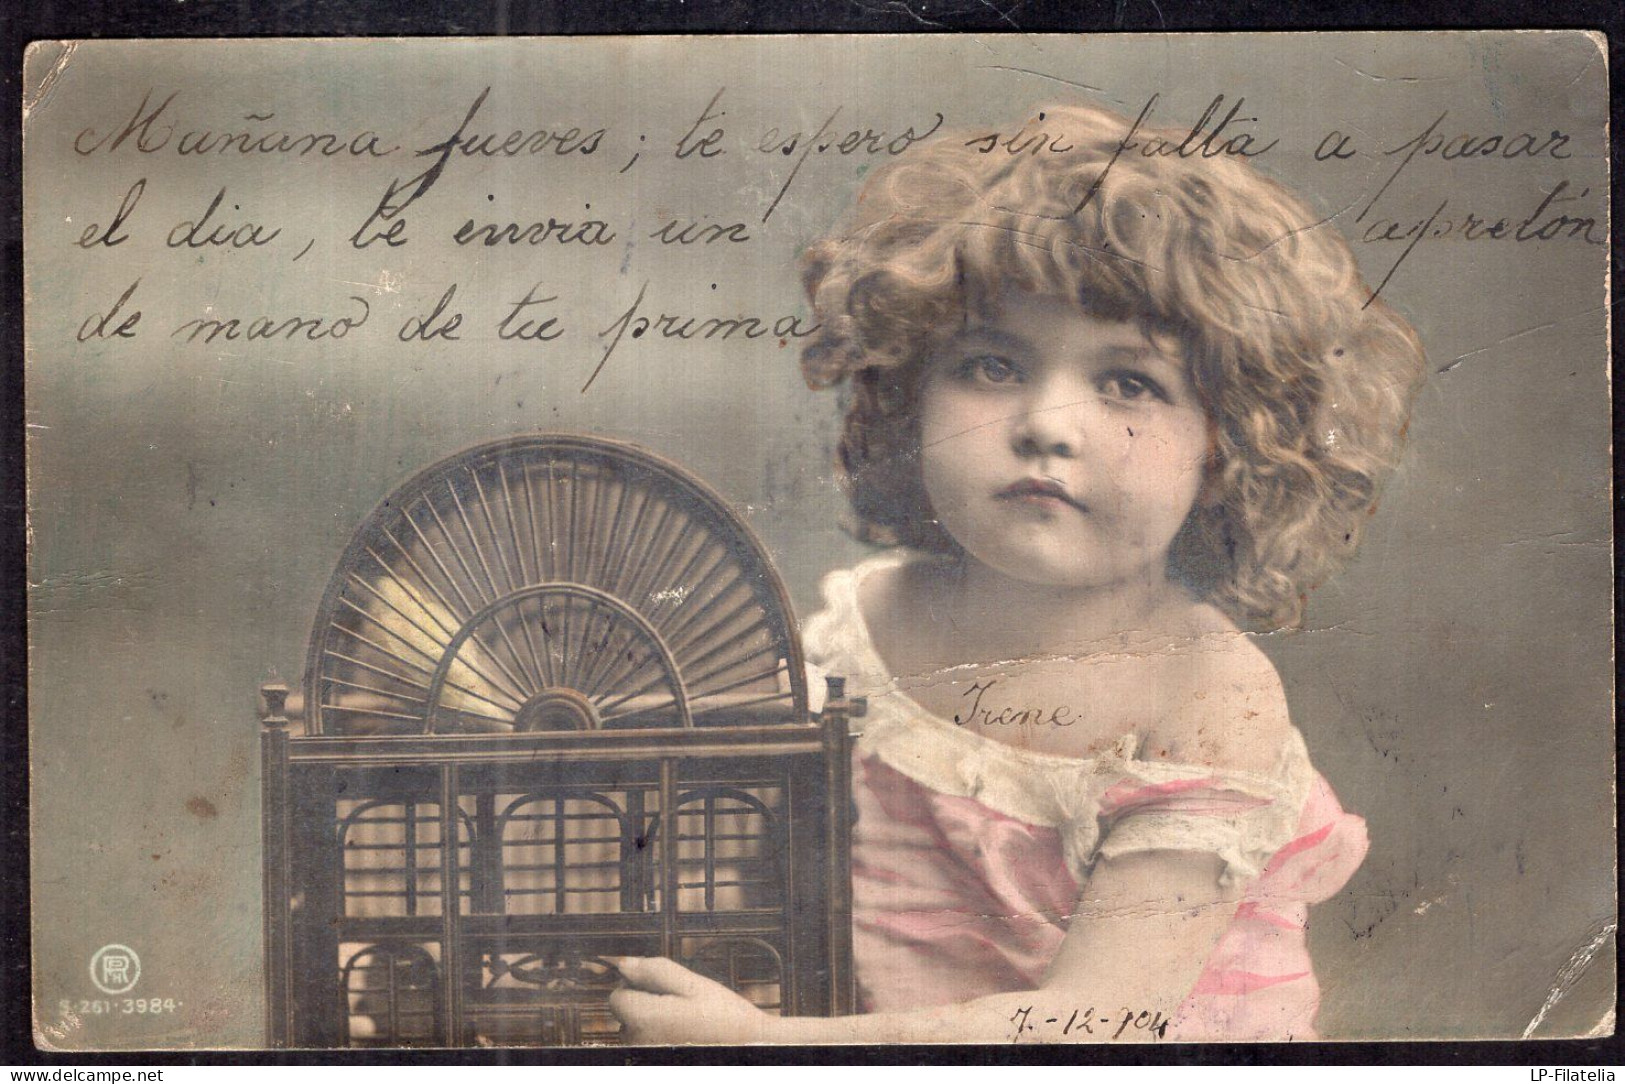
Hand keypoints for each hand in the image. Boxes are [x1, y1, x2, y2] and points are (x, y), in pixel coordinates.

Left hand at [607, 956, 776, 1044]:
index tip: (665, 988)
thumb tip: (624, 964)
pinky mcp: (655, 1064)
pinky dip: (661, 1037)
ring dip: (654, 1022)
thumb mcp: (692, 983)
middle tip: (684, 1005)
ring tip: (688, 1023)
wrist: (751, 1049)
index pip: (616, 996)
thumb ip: (654, 970)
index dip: (637, 985)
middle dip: (647, 1003)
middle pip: (625, 1015)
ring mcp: (646, 1056)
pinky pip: (648, 1044)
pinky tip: (685, 1037)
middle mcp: (638, 1044)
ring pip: (636, 1031)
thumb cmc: (723, 1016)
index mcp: (643, 1019)